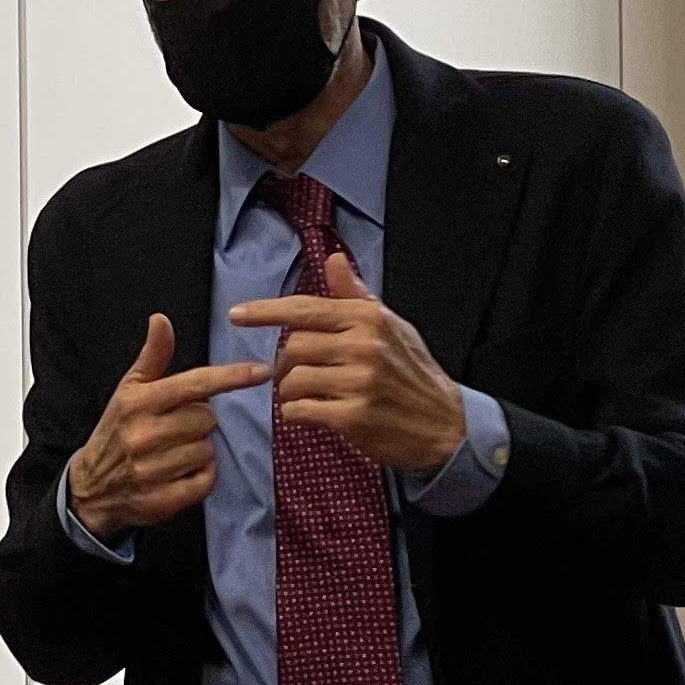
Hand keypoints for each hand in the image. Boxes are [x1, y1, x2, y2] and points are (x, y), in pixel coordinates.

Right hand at [65, 313, 272, 535]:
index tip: (262, 371)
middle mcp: (143, 434)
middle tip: (176, 427)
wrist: (90, 487)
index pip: (195, 384)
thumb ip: (152, 357)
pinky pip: (205, 480)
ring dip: (199, 451)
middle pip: (207, 418)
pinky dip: (200, 476)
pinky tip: (179, 473)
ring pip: (208, 450)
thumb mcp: (129, 391)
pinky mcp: (161, 499)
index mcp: (138, 402)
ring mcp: (152, 468)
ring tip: (173, 452)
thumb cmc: (117, 430)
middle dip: (199, 422)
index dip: (232, 376)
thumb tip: (161, 319)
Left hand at [226, 250, 468, 472]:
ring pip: (293, 379)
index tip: (237, 315)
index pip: (305, 309)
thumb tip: (334, 259)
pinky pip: (300, 409)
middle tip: (299, 374)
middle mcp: (363, 346)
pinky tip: (313, 413)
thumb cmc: (412, 372)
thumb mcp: (391, 326)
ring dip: (290, 391)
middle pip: (293, 347)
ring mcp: (359, 382)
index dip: (266, 312)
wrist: (447, 425)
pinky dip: (297, 412)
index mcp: (369, 319)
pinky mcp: (354, 416)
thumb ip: (355, 295)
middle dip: (287, 363)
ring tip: (309, 395)